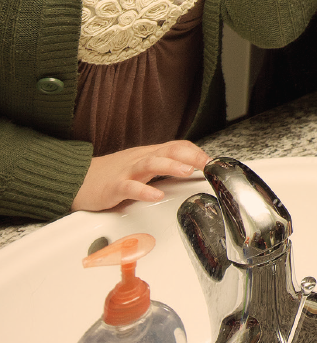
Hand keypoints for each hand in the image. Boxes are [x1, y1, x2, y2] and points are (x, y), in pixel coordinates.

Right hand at [71, 140, 210, 211]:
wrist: (77, 179)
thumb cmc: (112, 174)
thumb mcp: (141, 166)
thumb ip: (163, 165)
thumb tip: (191, 168)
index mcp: (149, 155)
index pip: (176, 146)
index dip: (196, 152)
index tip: (213, 163)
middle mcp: (140, 160)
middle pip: (167, 150)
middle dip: (190, 156)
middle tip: (206, 164)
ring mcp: (127, 172)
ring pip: (150, 164)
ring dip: (170, 166)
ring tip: (186, 171)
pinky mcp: (113, 187)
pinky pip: (129, 187)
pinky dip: (143, 191)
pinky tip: (155, 195)